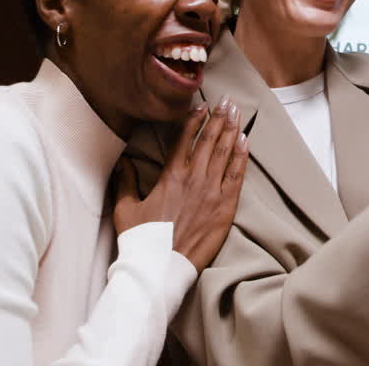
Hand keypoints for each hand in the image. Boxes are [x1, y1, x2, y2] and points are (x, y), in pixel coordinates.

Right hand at [113, 98, 248, 272]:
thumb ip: (125, 182)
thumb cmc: (141, 240)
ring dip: (232, 130)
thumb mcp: (126, 208)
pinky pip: (237, 176)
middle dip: (219, 117)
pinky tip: (246, 141)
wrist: (160, 268)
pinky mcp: (225, 208)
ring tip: (237, 112)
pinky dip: (242, 157)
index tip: (201, 105)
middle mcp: (194, 178)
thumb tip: (123, 162)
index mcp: (171, 176)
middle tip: (227, 100)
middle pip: (210, 140)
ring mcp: (212, 192)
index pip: (185, 140)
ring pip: (225, 153)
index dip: (194, 120)